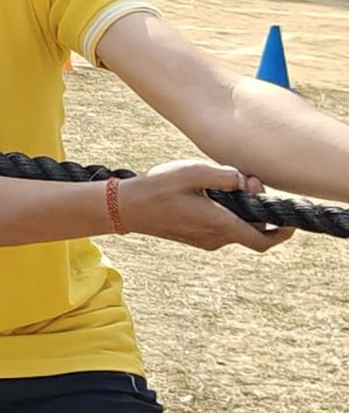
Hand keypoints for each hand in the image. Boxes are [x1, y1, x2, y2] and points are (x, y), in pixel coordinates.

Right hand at [119, 160, 295, 253]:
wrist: (124, 208)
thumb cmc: (156, 189)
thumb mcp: (191, 172)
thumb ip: (225, 174)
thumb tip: (244, 180)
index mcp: (220, 224)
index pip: (264, 240)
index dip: (283, 233)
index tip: (289, 220)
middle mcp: (215, 238)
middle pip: (251, 228)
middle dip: (255, 207)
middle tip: (241, 181)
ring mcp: (204, 240)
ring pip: (235, 227)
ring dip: (237, 209)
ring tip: (218, 186)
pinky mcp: (194, 237)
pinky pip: (220, 227)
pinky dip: (223, 213)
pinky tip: (204, 195)